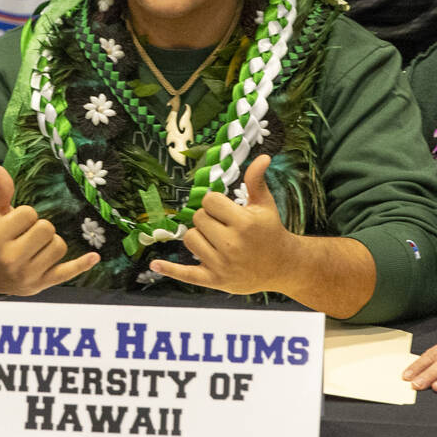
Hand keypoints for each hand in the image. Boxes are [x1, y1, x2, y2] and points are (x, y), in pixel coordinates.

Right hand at [0, 166, 98, 296]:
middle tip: (28, 234)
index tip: (16, 223)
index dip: (26, 215)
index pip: (29, 214)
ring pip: (59, 246)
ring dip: (52, 242)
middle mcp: (11, 259)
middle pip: (47, 229)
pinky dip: (81, 265)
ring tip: (37, 245)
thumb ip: (1, 192)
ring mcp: (27, 274)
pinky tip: (94, 257)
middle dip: (41, 227)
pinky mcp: (41, 284)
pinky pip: (66, 273)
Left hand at [149, 155, 290, 294]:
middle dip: (209, 218)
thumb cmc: (270, 230)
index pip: (208, 201)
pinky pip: (186, 274)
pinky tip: (154, 264)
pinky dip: (170, 269)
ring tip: (218, 240)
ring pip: (190, 239)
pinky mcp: (215, 280)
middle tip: (226, 226)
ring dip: (199, 236)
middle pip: (198, 218)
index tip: (227, 209)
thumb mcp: (265, 205)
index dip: (215, 202)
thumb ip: (256, 180)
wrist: (282, 266)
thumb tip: (263, 156)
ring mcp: (222, 264)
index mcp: (243, 223)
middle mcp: (231, 244)